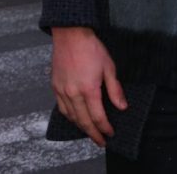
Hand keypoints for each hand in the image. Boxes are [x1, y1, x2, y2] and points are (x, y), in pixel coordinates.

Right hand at [51, 26, 126, 146]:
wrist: (71, 35)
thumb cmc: (92, 48)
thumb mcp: (109, 66)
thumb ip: (115, 89)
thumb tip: (122, 106)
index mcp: (89, 89)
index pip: (97, 117)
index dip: (104, 128)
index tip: (110, 134)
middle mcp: (73, 93)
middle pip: (83, 121)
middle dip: (93, 133)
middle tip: (101, 141)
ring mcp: (62, 91)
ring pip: (72, 117)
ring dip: (81, 127)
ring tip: (90, 132)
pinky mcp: (55, 86)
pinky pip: (62, 108)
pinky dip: (70, 117)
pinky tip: (76, 118)